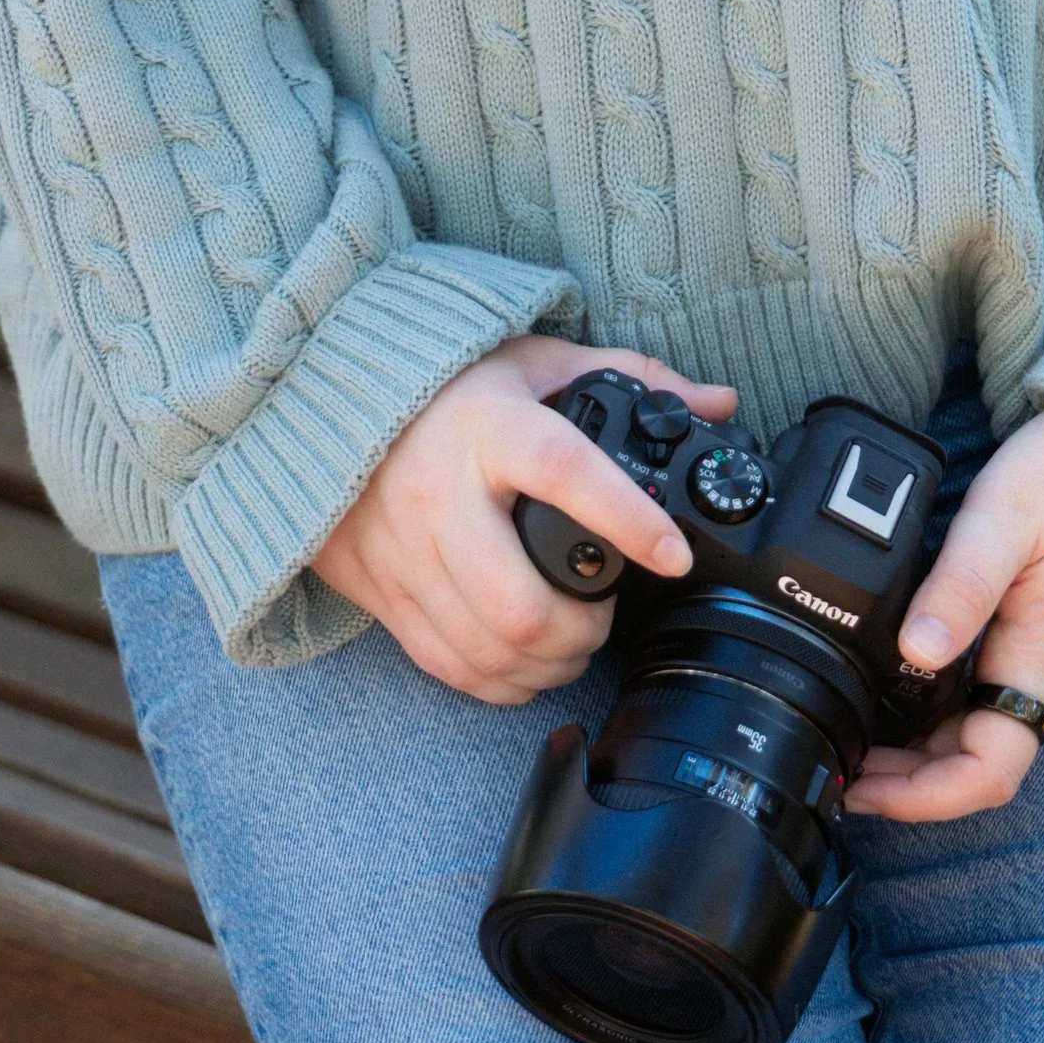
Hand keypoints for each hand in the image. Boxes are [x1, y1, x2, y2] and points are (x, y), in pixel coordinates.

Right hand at [311, 339, 736, 706]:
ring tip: (572, 641)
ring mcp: (404, 551)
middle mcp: (439, 492)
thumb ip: (630, 377)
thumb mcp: (535, 362)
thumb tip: (719, 401)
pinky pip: (445, 663)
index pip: (564, 471)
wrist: (324, 399)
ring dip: (546, 663)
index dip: (625, 518)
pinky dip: (496, 680)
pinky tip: (524, 663)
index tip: (674, 554)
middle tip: (605, 614)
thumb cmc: (445, 383)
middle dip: (581, 630)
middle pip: (518, 601)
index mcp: (489, 425)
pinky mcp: (381, 590)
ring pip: (486, 646)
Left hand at [846, 408, 1043, 823]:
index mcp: (1040, 661)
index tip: (860, 786)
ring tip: (852, 726)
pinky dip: (935, 703)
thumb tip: (910, 654)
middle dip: (906, 779)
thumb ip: (962, 584)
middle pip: (973, 761)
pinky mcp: (1040, 628)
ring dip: (917, 745)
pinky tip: (895, 677)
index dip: (922, 797)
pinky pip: (985, 691)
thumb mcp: (1009, 514)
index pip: (988, 772)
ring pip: (976, 728)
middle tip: (835, 760)